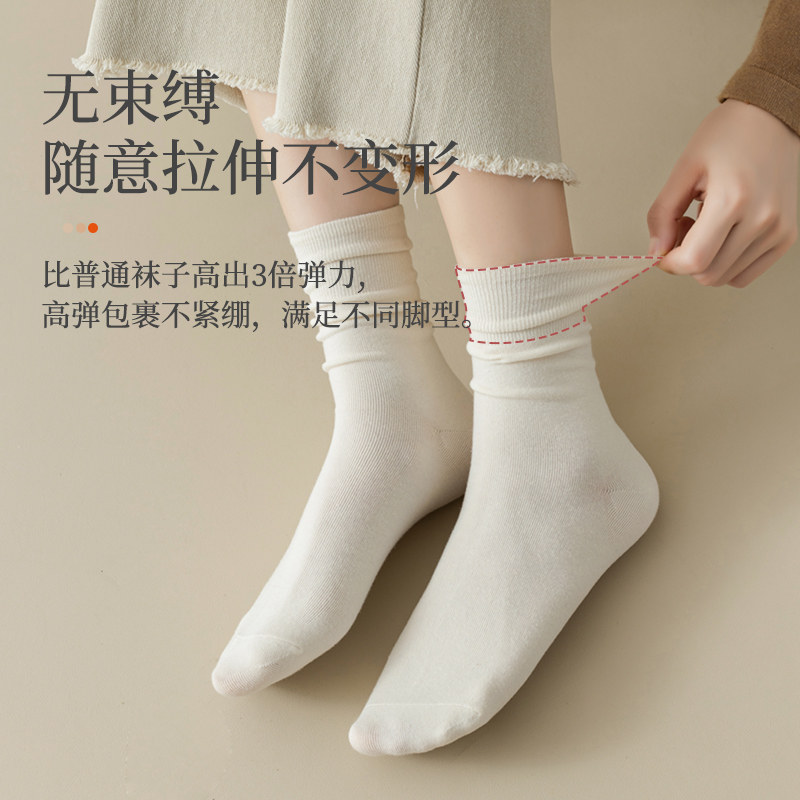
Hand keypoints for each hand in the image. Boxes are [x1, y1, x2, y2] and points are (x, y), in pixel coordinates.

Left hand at [647, 98, 799, 286]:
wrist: (772, 118)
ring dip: (706, 262)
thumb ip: (662, 215)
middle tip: (684, 228)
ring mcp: (778, 230)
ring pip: (725, 278)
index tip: (662, 251)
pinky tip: (723, 235)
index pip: (694, 261)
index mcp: (733, 200)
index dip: (670, 264)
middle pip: (708, 275)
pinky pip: (745, 275)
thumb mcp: (683, 170)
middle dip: (685, 261)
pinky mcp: (786, 237)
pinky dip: (726, 264)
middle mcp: (762, 219)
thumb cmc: (728, 135)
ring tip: (706, 226)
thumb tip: (656, 252)